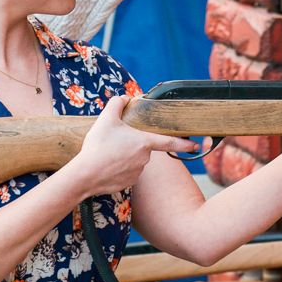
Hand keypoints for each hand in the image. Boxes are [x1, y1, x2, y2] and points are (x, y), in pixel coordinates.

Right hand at [68, 95, 200, 195]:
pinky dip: (118, 168)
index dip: (185, 144)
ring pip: (134, 160)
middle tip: (113, 142)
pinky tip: (106, 165)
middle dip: (132, 144)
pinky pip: (126, 172)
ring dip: (124, 156)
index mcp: (144, 143)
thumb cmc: (97, 147)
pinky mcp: (127, 183)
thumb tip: (125, 98)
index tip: (196, 146)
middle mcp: (144, 159)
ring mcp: (137, 173)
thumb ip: (117, 103)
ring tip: (107, 154)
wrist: (85, 175)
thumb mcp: (106, 119)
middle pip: (142, 148)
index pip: (170, 142)